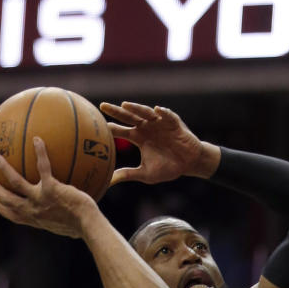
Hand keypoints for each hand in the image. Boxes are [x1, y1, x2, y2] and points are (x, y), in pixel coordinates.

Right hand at [0, 138, 95, 238]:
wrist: (88, 225)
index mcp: (37, 220)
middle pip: (7, 199)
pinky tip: (37, 139)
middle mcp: (34, 211)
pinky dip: (40, 152)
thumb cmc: (85, 227)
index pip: (16, 216)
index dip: (4, 211)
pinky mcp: (50, 189)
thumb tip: (75, 219)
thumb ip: (67, 220)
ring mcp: (40, 200)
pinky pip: (42, 167)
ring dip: (3, 169)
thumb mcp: (72, 229)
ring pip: (15, 182)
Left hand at [100, 102, 217, 185]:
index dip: (112, 128)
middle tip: (103, 106)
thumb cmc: (168, 168)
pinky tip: (156, 111)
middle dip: (116, 111)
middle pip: (128, 116)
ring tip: (125, 105)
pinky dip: (162, 113)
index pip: (122, 130)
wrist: (188, 164)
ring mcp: (159, 123)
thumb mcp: (146, 174)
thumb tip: (109, 181)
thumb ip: (128, 174)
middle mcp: (146, 127)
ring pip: (145, 113)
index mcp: (139, 137)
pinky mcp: (173, 122)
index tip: (100, 127)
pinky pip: (167, 115)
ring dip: (135, 109)